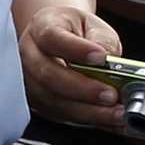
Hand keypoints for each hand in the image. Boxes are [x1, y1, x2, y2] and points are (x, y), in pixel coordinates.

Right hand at [20, 3, 128, 126]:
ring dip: (87, 110)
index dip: (76, 49)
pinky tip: (109, 119)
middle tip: (111, 95)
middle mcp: (29, 55)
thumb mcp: (93, 25)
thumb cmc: (75, 31)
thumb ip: (103, 40)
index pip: (52, 37)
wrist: (59, 38)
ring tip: (116, 112)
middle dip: (83, 89)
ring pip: (53, 101)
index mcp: (41, 27)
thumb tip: (110, 61)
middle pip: (48, 75)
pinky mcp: (39, 103)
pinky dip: (88, 119)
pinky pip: (61, 115)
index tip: (102, 57)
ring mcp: (30, 81)